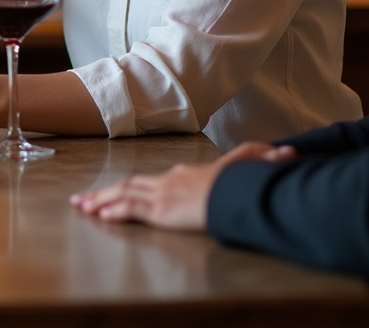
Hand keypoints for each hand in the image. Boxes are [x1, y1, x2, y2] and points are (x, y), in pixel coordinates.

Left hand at [69, 141, 296, 230]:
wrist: (235, 191)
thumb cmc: (241, 181)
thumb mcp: (250, 166)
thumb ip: (262, 158)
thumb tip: (287, 151)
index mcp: (182, 175)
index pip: (151, 181)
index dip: (132, 186)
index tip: (118, 192)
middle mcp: (166, 181)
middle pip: (129, 185)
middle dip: (104, 193)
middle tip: (83, 199)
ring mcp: (161, 195)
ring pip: (123, 195)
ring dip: (101, 201)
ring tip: (81, 207)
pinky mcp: (159, 210)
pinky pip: (130, 210)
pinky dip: (114, 211)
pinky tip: (99, 215)